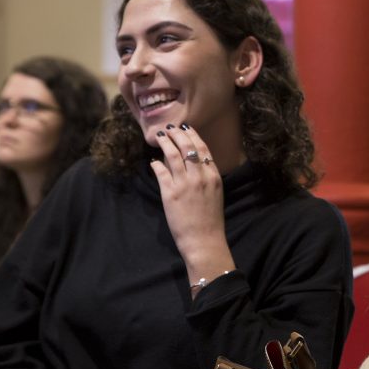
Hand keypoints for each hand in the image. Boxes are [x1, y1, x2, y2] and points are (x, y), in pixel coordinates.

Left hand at [149, 124, 235, 290]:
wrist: (204, 240)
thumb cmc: (211, 220)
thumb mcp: (215, 194)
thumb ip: (206, 177)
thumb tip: (194, 165)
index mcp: (213, 176)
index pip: (203, 149)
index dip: (193, 136)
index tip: (186, 128)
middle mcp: (200, 176)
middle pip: (188, 147)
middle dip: (178, 134)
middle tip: (170, 128)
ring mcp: (185, 184)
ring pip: (174, 155)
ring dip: (166, 143)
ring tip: (160, 136)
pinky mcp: (171, 193)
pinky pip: (161, 172)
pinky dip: (157, 164)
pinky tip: (153, 161)